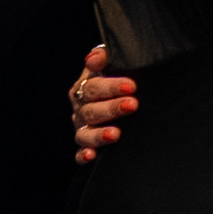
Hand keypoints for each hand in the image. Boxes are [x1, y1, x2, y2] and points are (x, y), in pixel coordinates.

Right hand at [69, 44, 138, 166]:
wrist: (122, 92)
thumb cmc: (119, 76)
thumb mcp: (114, 64)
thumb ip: (105, 57)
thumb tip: (94, 58)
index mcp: (85, 87)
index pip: (93, 87)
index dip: (110, 87)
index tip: (131, 86)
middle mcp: (81, 108)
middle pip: (91, 110)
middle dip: (112, 108)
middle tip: (132, 105)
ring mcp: (83, 127)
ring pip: (84, 133)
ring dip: (98, 134)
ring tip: (116, 134)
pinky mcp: (87, 145)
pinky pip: (79, 153)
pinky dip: (83, 155)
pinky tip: (91, 155)